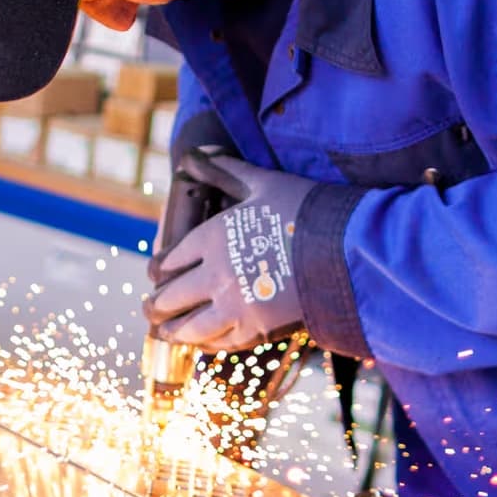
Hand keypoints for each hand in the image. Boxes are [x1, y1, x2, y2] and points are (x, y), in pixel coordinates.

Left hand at [145, 150, 315, 351]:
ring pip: (190, 327)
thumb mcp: (263, 183)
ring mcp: (234, 305)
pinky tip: (202, 343)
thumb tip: (195, 153)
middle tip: (148, 310)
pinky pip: (221, 342)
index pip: (171, 260)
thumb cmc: (306, 210)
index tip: (155, 276)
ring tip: (164, 333)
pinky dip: (206, 344)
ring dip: (173, 331)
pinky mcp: (257, 329)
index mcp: (211, 237)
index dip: (159, 271)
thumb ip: (226, 171)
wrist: (348, 249)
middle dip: (157, 305)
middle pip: (173, 297)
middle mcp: (215, 275)